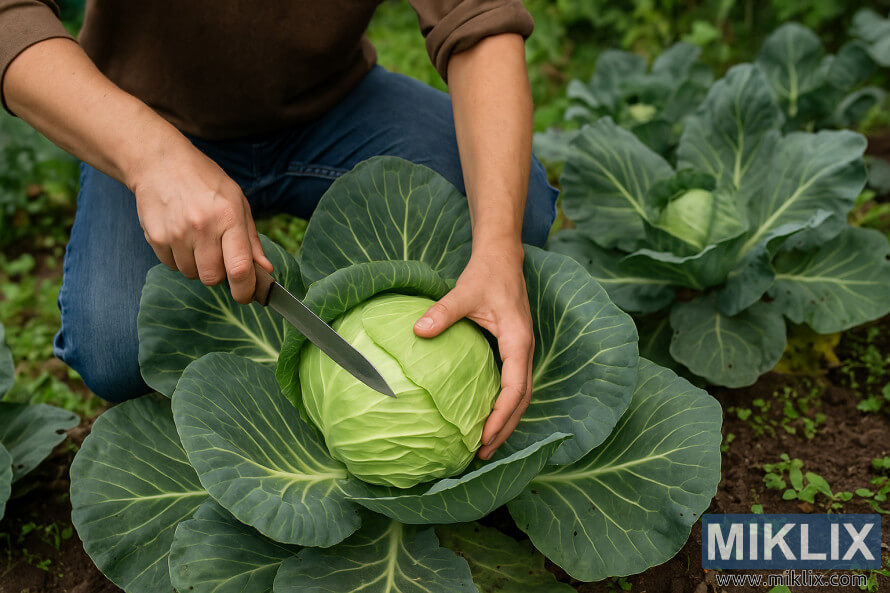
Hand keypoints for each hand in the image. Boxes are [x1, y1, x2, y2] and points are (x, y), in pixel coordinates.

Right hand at [130, 144, 272, 302]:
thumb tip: (265, 271)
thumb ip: (251, 240)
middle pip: (213, 278)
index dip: (245, 290)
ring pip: (191, 274)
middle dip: (219, 275)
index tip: (246, 296)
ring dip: (197, 265)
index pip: (239, 268)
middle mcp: (202, 227)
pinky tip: (180, 235)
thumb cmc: (206, 182)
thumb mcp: (238, 202)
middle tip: (218, 255)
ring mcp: (176, 233)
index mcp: (228, 217)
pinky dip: (179, 258)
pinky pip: (172, 266)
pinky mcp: (155, 237)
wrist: (161, 163)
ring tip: (197, 239)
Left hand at [413, 244, 532, 459]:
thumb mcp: (464, 291)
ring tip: (485, 446)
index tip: (485, 436)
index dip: (502, 415)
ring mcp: (521, 352)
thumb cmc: (487, 274)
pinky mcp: (514, 350)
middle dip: (505, 429)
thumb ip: (443, 311)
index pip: (515, 388)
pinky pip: (513, 385)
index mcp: (518, 341)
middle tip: (483, 454)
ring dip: (506, 421)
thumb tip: (417, 330)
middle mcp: (525, 351)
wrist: (503, 258)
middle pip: (522, 401)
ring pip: (520, 396)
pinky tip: (485, 418)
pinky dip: (503, 406)